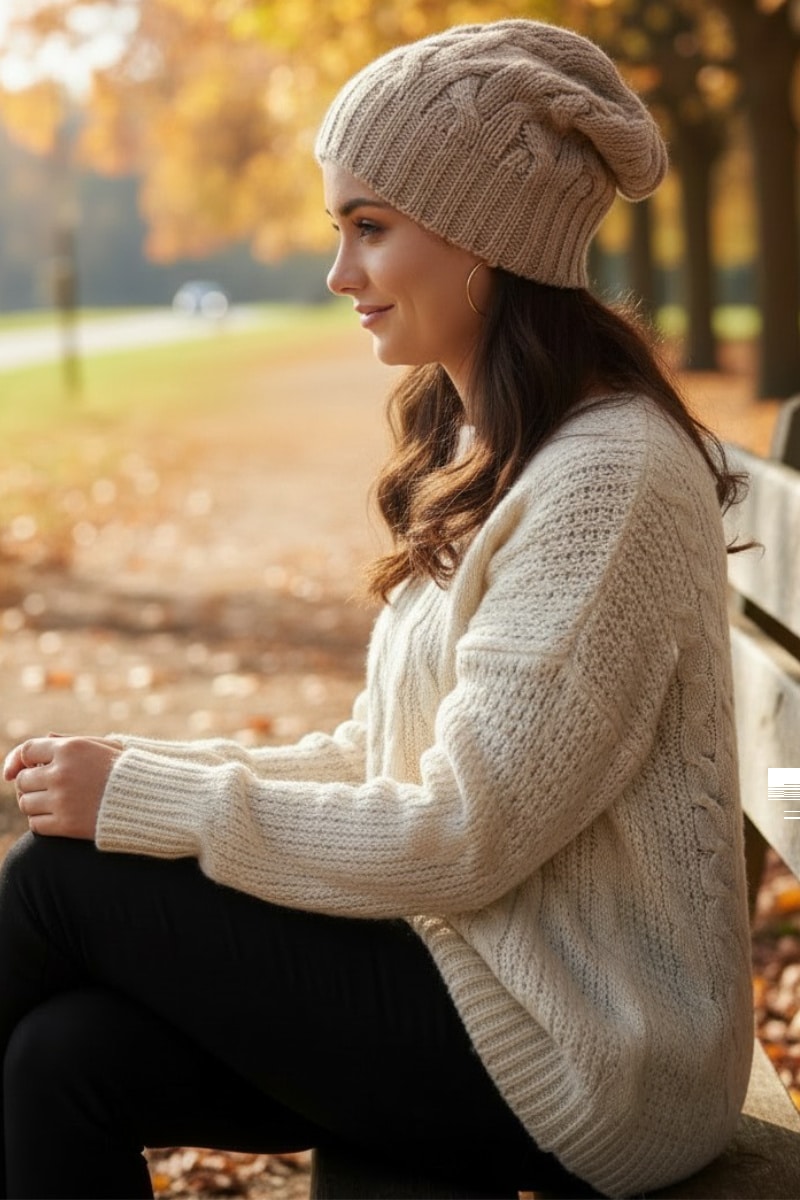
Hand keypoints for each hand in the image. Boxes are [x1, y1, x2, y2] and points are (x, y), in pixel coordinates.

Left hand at [3, 736, 121, 838]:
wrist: (152, 800)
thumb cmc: (129, 770)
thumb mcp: (103, 746)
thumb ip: (70, 742)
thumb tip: (43, 738)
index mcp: (70, 749)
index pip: (27, 751)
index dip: (17, 760)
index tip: (14, 771)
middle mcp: (62, 773)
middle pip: (23, 779)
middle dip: (30, 784)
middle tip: (42, 789)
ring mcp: (62, 800)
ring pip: (26, 803)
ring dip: (34, 804)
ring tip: (50, 804)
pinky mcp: (66, 825)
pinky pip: (36, 824)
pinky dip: (41, 821)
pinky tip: (55, 818)